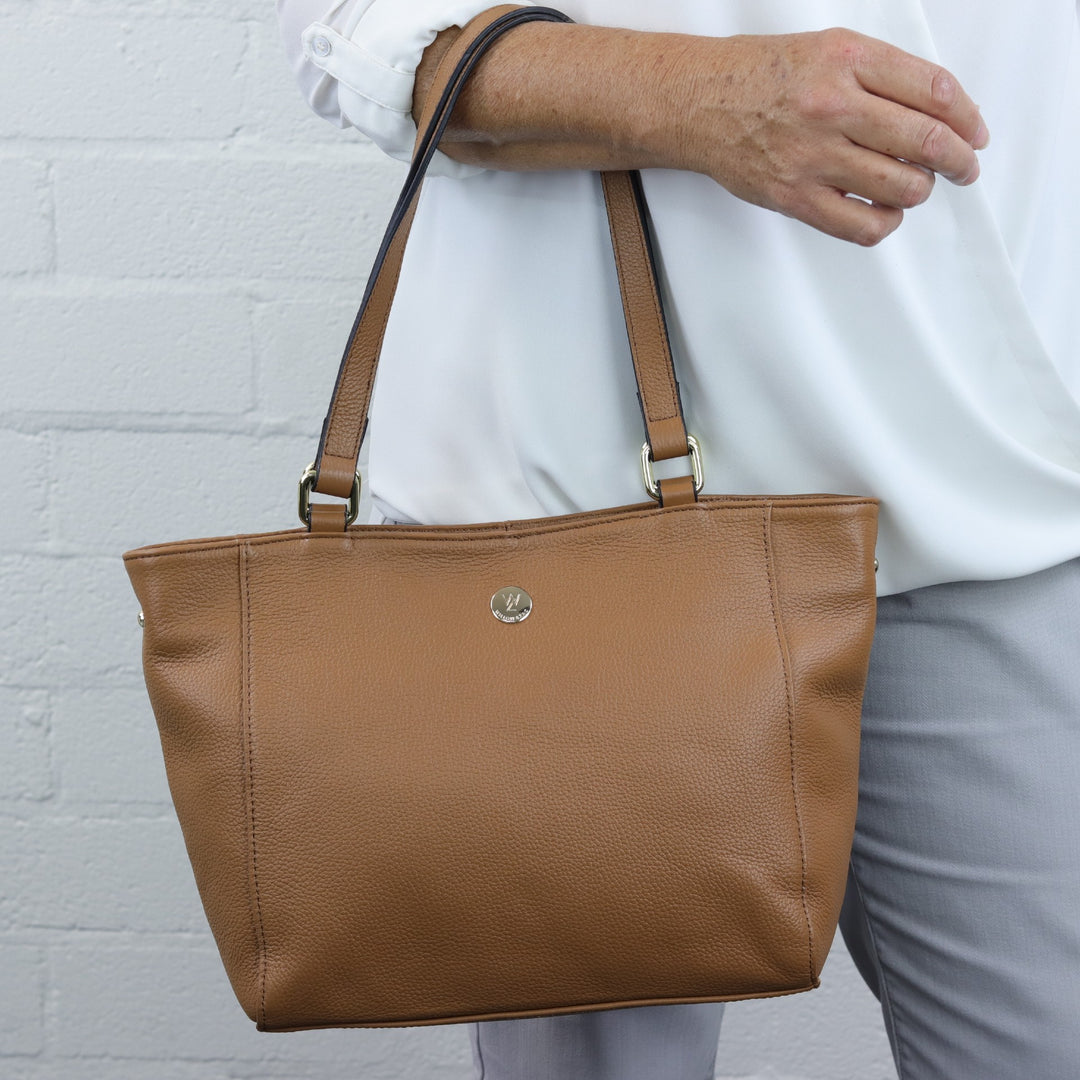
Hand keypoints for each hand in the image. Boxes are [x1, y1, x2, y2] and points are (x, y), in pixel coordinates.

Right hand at [668, 29, 987, 244]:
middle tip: (964, 168)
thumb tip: (937, 111)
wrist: (701, 103)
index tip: (974, 133)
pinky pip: (860, 224)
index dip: (967, 117)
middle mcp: (832, 107)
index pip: (934, 91)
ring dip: (921, 190)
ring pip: (901, 187)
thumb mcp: (828, 48)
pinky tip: (886, 212)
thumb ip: (882, 73)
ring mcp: (812, 156)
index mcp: (848, 60)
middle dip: (958, 160)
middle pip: (925, 141)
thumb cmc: (761, 76)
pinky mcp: (794, 195)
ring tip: (915, 185)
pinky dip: (886, 223)